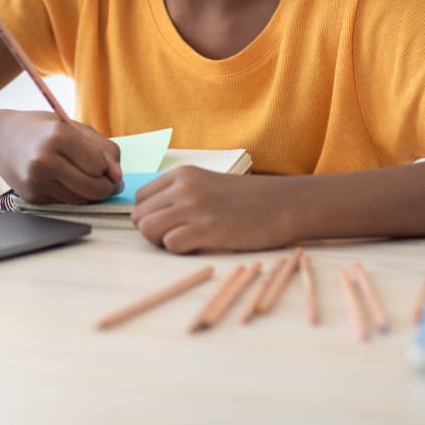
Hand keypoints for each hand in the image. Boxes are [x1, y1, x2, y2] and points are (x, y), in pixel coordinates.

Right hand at [0, 111, 121, 204]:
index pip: (99, 165)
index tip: (103, 162)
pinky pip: (66, 204)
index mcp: (58, 136)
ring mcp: (37, 182)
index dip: (107, 166)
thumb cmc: (42, 130)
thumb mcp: (73, 127)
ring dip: (90, 194)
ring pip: (82, 201)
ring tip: (83, 177)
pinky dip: (71, 195)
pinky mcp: (32, 198)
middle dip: (106, 187)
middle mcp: (45, 160)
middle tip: (106, 180)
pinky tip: (62, 180)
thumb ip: (103, 148)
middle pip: (93, 188)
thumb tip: (117, 177)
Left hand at [131, 165, 295, 252]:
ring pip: (148, 229)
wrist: (283, 203)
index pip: (140, 197)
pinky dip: (179, 250)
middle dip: (151, 231)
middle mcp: (183, 188)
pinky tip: (197, 246)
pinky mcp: (206, 230)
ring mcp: (193, 208)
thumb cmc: (246, 198)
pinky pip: (170, 244)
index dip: (148, 214)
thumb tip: (149, 214)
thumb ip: (179, 193)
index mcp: (181, 174)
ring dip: (161, 241)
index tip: (166, 223)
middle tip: (173, 237)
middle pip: (140, 215)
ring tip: (183, 241)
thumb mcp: (206, 183)